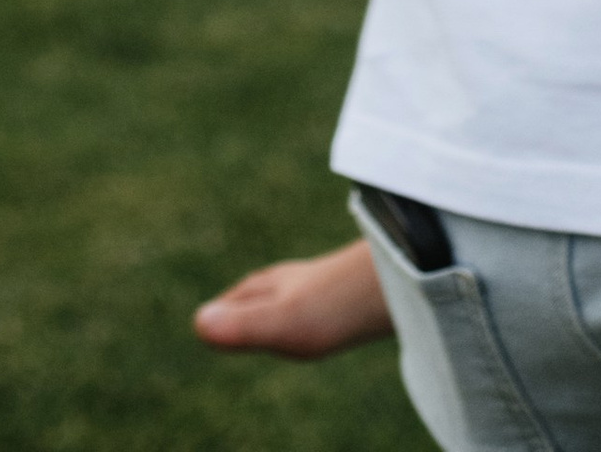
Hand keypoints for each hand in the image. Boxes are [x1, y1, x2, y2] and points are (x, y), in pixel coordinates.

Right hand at [195, 236, 391, 358]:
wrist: (401, 276)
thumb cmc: (339, 304)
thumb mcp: (284, 321)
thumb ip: (243, 324)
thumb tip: (199, 323)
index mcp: (277, 286)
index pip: (242, 298)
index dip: (225, 310)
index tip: (208, 322)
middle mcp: (300, 278)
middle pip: (266, 290)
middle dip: (249, 301)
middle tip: (234, 314)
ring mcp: (329, 281)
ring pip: (297, 289)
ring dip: (284, 301)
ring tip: (280, 315)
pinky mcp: (355, 290)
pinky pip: (327, 298)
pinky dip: (316, 307)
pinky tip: (330, 317)